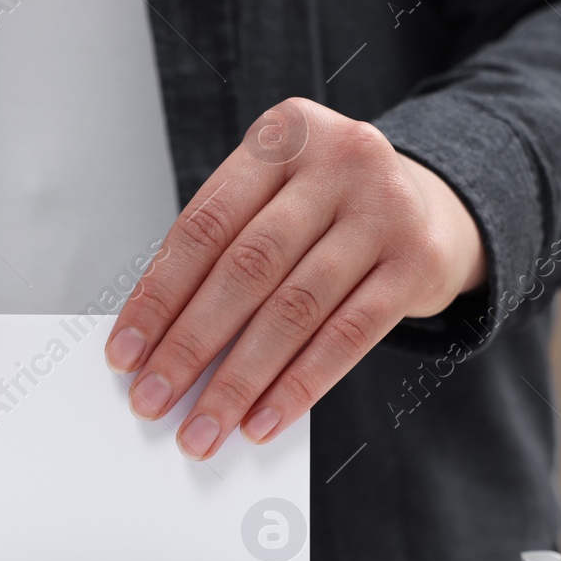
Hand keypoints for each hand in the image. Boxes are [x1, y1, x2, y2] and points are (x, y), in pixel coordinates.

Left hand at [104, 98, 485, 459]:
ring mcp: (384, 208)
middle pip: (246, 267)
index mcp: (284, 134)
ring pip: (294, 309)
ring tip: (204, 427)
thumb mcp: (277, 201)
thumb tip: (160, 348)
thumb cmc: (330, 210)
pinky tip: (264, 421)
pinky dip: (299, 386)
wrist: (436, 205)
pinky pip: (348, 337)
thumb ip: (225, 254)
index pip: (204, 226)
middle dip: (190, 345)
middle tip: (152, 399)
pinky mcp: (418, 261)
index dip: (158, 296)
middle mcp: (338, 161)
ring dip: (240, 380)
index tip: (124, 354)